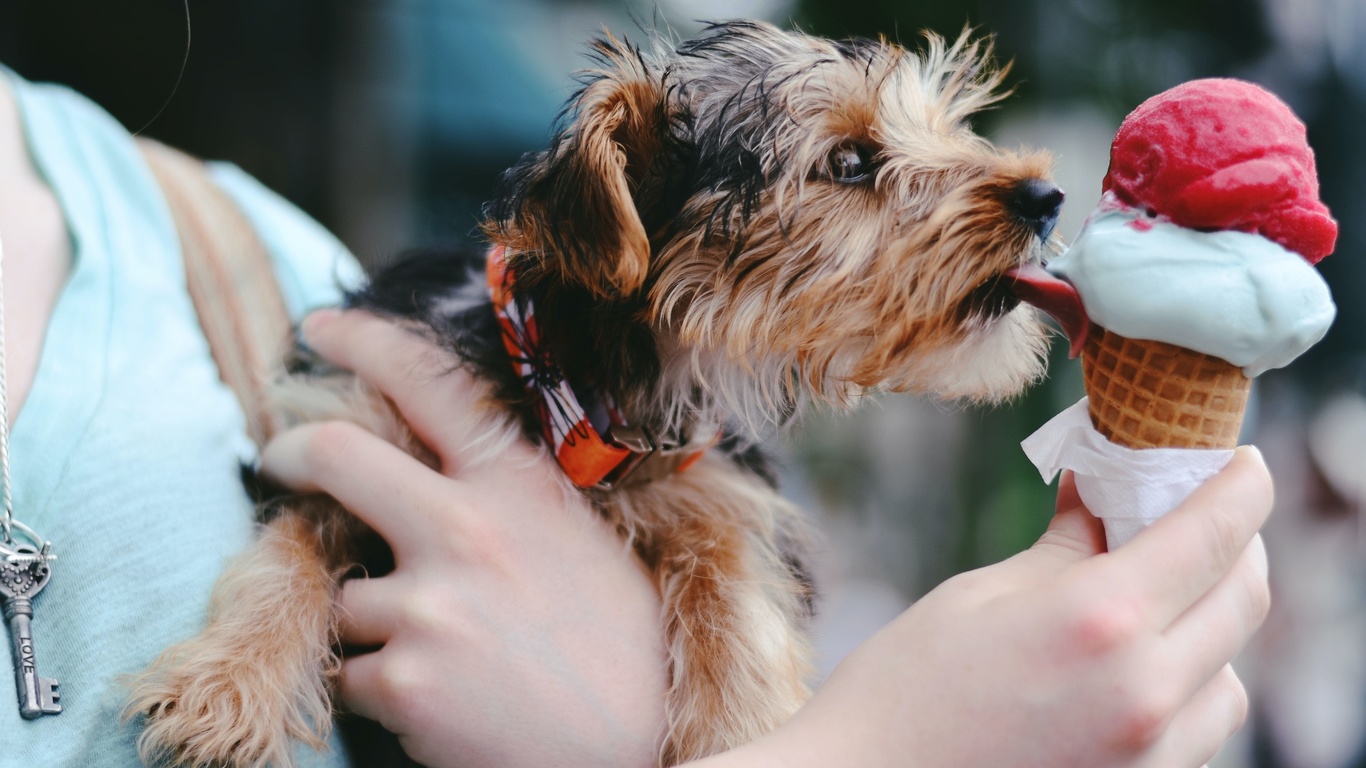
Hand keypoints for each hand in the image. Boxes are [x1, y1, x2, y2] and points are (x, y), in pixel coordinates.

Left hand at [261, 309, 666, 767]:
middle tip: (275, 458)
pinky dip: (376, 690)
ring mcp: (430, 603)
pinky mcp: (403, 677)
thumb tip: (436, 475)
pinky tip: (440, 702)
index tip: (318, 330)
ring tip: (442, 656)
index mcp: (519, 485)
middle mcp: (467, 527)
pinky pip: (348, 674)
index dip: (362, 342)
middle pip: (336, 455)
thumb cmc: (624, 645)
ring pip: (342, 594)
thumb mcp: (582, 540)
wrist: (642, 746)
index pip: (429, 383)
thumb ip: (510, 499)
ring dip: (369, 624)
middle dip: (289, 452)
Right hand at [692, 448, 1271, 767]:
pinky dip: (1189, 684)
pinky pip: (1199, 727)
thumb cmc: (904, 689)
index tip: (1242, 460)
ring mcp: (1149, 754)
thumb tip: (1101, 493)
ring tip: (1160, 596)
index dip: (1240, 486)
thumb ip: (1064, 547)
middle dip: (1235, 545)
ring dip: (1212, 623)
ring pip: (1231, 674)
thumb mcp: (979, 595)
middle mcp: (1144, 692)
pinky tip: (1136, 663)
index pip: (1212, 536)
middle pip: (1243, 600)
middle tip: (1200, 515)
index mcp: (1099, 622)